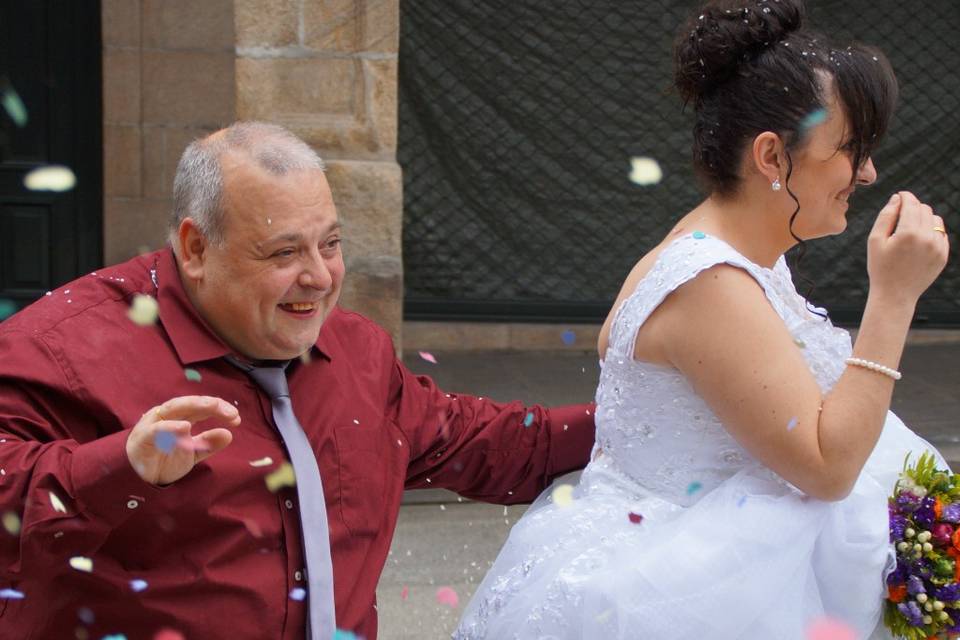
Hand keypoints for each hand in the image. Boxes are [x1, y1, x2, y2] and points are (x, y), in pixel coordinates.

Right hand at [126, 396, 239, 485]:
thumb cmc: (164, 459)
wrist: (138, 478)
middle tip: (230, 412)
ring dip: (194, 406)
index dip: (220, 410)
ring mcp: (154, 424)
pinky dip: (170, 427)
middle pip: (190, 403)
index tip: (236, 418)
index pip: (201, 408)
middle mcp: (168, 416)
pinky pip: (156, 429)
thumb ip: (208, 444)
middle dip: (211, 404)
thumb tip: (229, 434)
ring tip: (212, 408)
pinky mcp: (143, 437)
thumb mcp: (192, 453)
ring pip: (174, 408)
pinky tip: (185, 427)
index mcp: (180, 417)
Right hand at [867, 191, 948, 305]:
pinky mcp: (943, 255)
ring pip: (935, 220)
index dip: (905, 196)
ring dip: (923, 219)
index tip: (900, 195)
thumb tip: (898, 198)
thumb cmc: (880, 267)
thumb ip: (886, 216)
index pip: (911, 204)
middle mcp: (927, 238)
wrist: (895, 295)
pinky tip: (917, 242)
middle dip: (913, 207)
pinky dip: (931, 232)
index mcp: (908, 233)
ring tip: (909, 229)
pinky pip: (941, 234)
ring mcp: (938, 247)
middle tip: (900, 215)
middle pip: (924, 209)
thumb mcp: (875, 240)